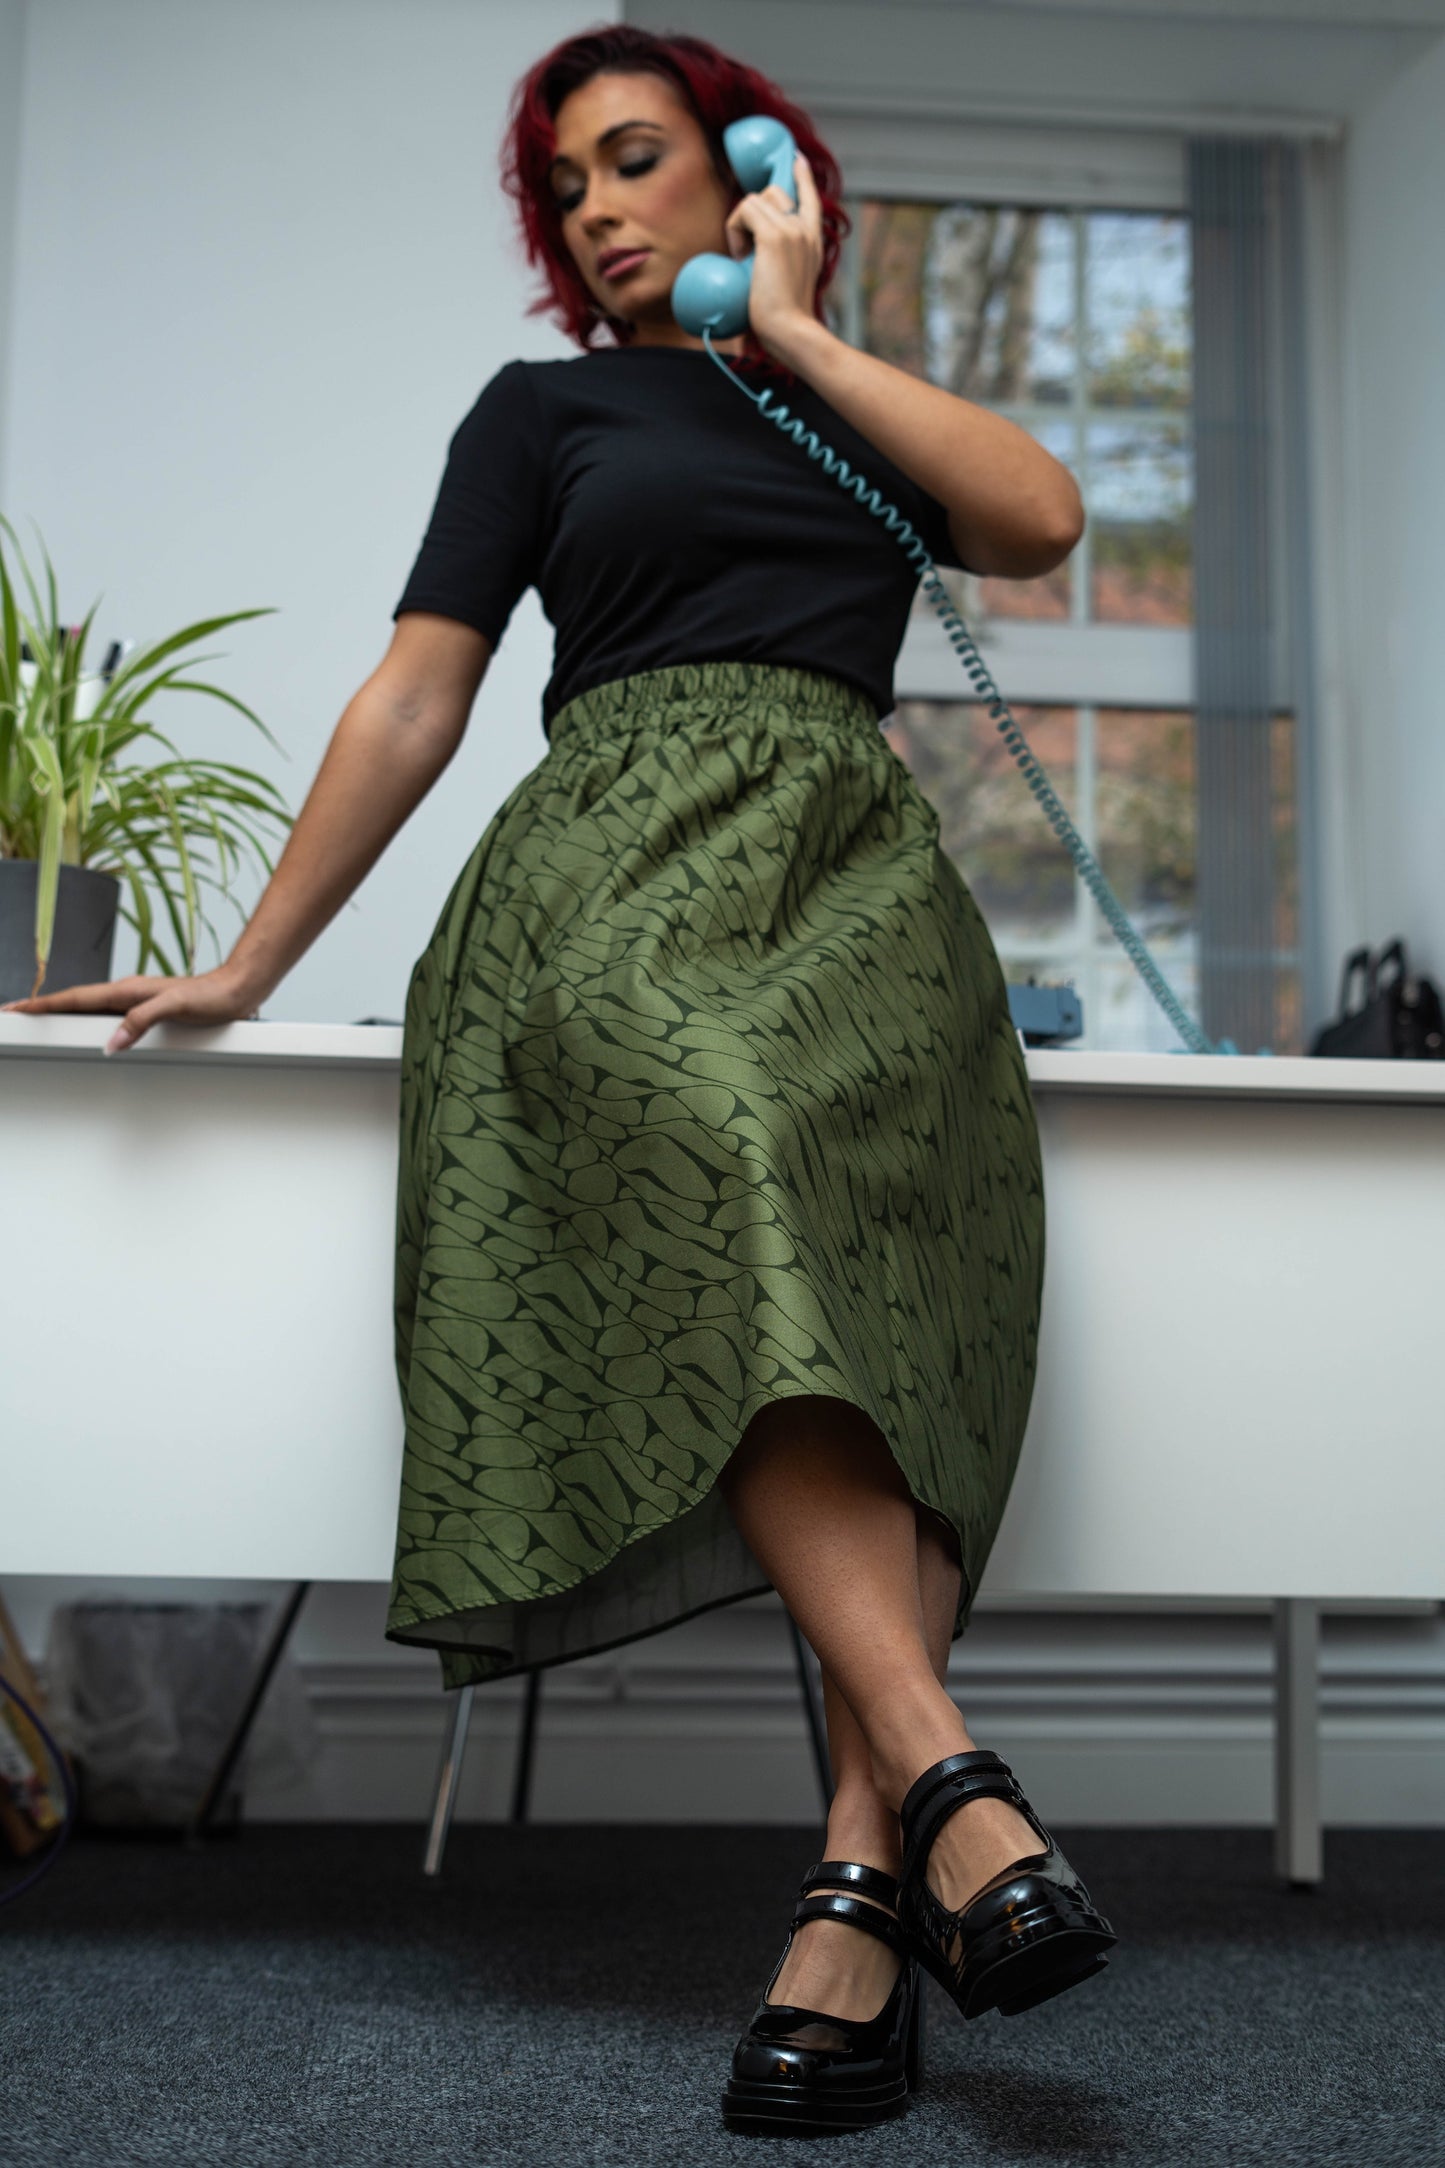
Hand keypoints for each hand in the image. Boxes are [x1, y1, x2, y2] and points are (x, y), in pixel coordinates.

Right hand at [0, 963, 264, 1054]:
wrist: (239, 988)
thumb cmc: (213, 996)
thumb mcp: (176, 1008)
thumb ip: (141, 1022)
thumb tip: (110, 1043)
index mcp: (127, 990)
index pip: (74, 998)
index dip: (43, 1004)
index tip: (15, 1009)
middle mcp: (127, 992)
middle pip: (74, 1000)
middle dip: (42, 1007)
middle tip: (15, 1013)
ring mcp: (136, 1000)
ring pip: (89, 1007)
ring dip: (62, 1012)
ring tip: (38, 1019)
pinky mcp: (148, 1009)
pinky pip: (108, 1014)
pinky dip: (88, 1019)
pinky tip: (88, 1027)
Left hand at [723, 149, 824, 359]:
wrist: (791, 332)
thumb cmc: (784, 320)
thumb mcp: (786, 281)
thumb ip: (779, 259)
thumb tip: (753, 253)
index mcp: (813, 240)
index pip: (809, 197)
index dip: (801, 175)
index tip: (795, 159)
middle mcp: (806, 229)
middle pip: (774, 191)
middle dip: (753, 212)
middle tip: (746, 252)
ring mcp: (792, 229)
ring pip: (756, 197)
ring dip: (740, 224)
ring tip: (744, 258)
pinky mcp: (775, 235)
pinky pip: (744, 209)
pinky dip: (734, 229)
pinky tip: (740, 256)